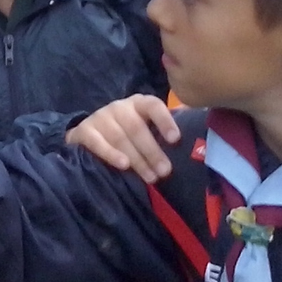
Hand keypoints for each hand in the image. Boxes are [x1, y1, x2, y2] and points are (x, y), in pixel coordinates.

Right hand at [65, 94, 179, 180]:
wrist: (87, 135)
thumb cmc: (126, 134)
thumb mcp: (144, 127)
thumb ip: (163, 130)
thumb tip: (196, 134)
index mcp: (137, 104)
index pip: (153, 105)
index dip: (165, 121)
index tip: (175, 139)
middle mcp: (119, 107)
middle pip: (136, 127)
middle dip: (152, 151)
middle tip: (165, 171)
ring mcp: (100, 117)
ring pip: (120, 137)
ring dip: (137, 158)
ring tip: (150, 177)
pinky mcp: (84, 130)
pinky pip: (97, 142)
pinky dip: (111, 154)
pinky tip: (124, 166)